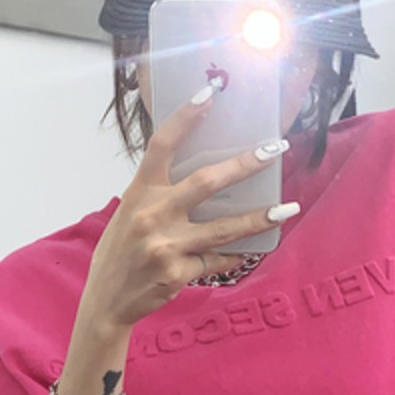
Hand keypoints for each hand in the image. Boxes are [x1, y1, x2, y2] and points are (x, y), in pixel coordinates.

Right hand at [78, 93, 297, 331]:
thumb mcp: (130, 213)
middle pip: (207, 182)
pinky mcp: (178, 272)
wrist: (106, 300)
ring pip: (225, 228)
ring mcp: (167, 246)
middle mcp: (152, 215)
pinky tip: (250, 251)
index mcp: (139, 193)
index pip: (163, 145)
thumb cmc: (120, 252)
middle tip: (275, 150)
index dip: (186, 117)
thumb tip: (206, 179)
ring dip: (260, 217)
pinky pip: (218, 260)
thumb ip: (160, 195)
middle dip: (246, 164)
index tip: (210, 94)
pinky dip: (235, 255)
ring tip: (288, 208)